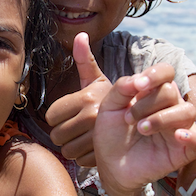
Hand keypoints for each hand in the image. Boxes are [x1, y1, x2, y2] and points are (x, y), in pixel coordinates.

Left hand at [47, 33, 111, 166]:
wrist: (144, 123)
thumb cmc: (112, 100)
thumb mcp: (98, 80)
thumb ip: (84, 60)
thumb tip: (80, 35)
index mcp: (85, 98)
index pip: (51, 116)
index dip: (56, 117)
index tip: (68, 115)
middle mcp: (91, 116)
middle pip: (56, 135)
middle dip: (62, 133)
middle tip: (75, 129)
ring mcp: (97, 137)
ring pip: (67, 150)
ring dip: (72, 147)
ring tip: (83, 138)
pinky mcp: (104, 155)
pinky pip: (80, 161)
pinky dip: (84, 158)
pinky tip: (93, 149)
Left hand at [94, 65, 195, 195]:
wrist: (109, 164)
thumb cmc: (111, 134)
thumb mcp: (109, 108)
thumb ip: (121, 89)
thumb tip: (138, 79)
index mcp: (152, 93)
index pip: (166, 72)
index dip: (156, 74)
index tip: (138, 85)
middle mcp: (170, 107)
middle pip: (171, 91)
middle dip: (146, 102)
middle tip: (128, 118)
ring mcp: (179, 128)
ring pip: (187, 111)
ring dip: (161, 118)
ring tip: (140, 129)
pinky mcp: (184, 151)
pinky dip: (191, 137)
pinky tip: (176, 136)